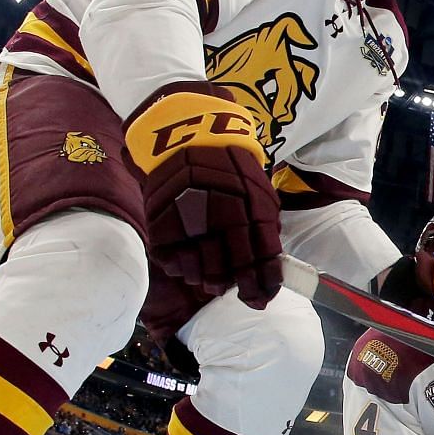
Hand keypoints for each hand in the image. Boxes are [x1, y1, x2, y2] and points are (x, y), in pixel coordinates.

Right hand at [127, 86, 280, 306]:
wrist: (189, 135)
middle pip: (231, 271)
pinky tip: (187, 264)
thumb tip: (270, 266)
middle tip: (235, 289)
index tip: (262, 299)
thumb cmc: (231, 168)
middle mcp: (222, 220)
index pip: (263, 259)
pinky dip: (180, 268)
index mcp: (252, 212)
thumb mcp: (260, 192)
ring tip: (211, 279)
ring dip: (207, 281)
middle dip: (236, 286)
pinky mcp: (163, 223)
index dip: (264, 285)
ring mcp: (191, 224)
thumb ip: (265, 228)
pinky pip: (171, 261)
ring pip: (199, 272)